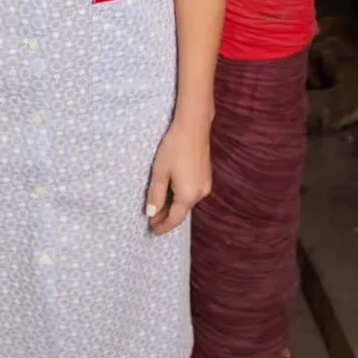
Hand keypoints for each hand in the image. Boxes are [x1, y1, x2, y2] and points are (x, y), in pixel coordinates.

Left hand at [146, 116, 212, 235]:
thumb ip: (156, 195)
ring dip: (174, 207)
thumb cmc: (173, 148)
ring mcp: (205, 186)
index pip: (174, 219)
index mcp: (188, 196)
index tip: (151, 230)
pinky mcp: (206, 177)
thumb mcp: (160, 172)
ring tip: (158, 207)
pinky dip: (181, 197)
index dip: (163, 226)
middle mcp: (200, 194)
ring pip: (187, 203)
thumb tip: (151, 214)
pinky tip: (171, 193)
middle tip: (151, 219)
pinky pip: (192, 194)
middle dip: (167, 217)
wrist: (193, 127)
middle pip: (182, 212)